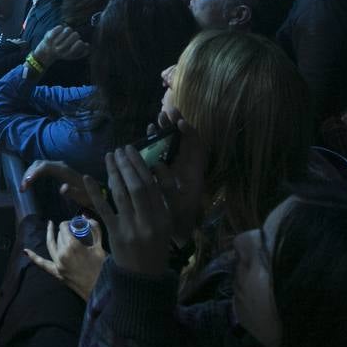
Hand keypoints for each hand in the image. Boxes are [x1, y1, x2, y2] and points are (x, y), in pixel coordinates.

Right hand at [21, 159, 92, 208]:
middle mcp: (60, 165)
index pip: (45, 167)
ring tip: (23, 187)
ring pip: (39, 165)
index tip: (26, 183)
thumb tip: (62, 188)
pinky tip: (29, 183)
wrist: (94, 192)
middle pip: (39, 164)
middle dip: (28, 174)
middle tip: (22, 188)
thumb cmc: (87, 196)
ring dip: (29, 173)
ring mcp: (57, 167)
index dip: (34, 173)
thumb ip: (73, 192)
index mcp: (64, 170)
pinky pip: (41, 168)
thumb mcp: (82, 196)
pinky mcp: (56, 171)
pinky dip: (33, 174)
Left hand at [24, 218, 106, 300]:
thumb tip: (85, 217)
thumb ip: (95, 229)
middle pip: (59, 235)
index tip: (75, 223)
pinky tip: (25, 251)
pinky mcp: (56, 272)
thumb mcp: (100, 247)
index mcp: (72, 246)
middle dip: (65, 230)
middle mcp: (62, 254)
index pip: (64, 227)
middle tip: (73, 229)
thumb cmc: (99, 269)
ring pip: (51, 244)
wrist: (96, 290)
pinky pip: (42, 264)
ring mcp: (57, 264)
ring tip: (50, 225)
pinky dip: (33, 257)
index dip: (69, 223)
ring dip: (52, 235)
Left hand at [34, 25, 88, 66]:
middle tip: (71, 37)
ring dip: (68, 30)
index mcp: (68, 54)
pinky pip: (59, 27)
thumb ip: (82, 53)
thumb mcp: (72, 57)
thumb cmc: (61, 53)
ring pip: (68, 29)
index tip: (78, 43)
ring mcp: (55, 43)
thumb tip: (88, 45)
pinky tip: (59, 30)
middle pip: (76, 34)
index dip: (80, 42)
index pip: (80, 43)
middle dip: (75, 35)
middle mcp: (61, 49)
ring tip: (65, 34)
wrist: (45, 54)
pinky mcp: (49, 37)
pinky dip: (60, 27)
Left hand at [85, 147, 173, 276]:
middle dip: (127, 165)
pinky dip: (95, 192)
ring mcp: (130, 228)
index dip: (141, 165)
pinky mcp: (114, 234)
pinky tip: (88, 177)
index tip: (132, 150)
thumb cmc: (155, 246)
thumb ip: (161, 199)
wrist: (143, 277)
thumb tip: (152, 169)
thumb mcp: (165, 224)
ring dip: (113, 172)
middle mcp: (149, 221)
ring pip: (120, 194)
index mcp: (164, 217)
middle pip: (137, 187)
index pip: (153, 185)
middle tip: (120, 150)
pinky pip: (103, 209)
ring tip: (109, 156)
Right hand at [148, 118, 205, 236]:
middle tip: (165, 113)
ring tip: (157, 119)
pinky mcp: (166, 172)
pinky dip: (157, 142)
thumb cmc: (179, 221)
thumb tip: (158, 165)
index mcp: (194, 174)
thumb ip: (167, 186)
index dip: (190, 133)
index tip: (180, 123)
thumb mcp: (175, 206)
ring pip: (173, 144)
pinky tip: (148, 133)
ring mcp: (177, 168)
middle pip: (184, 141)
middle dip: (175, 125)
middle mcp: (187, 168)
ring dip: (165, 131)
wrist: (178, 233)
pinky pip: (163, 152)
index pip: (197, 147)